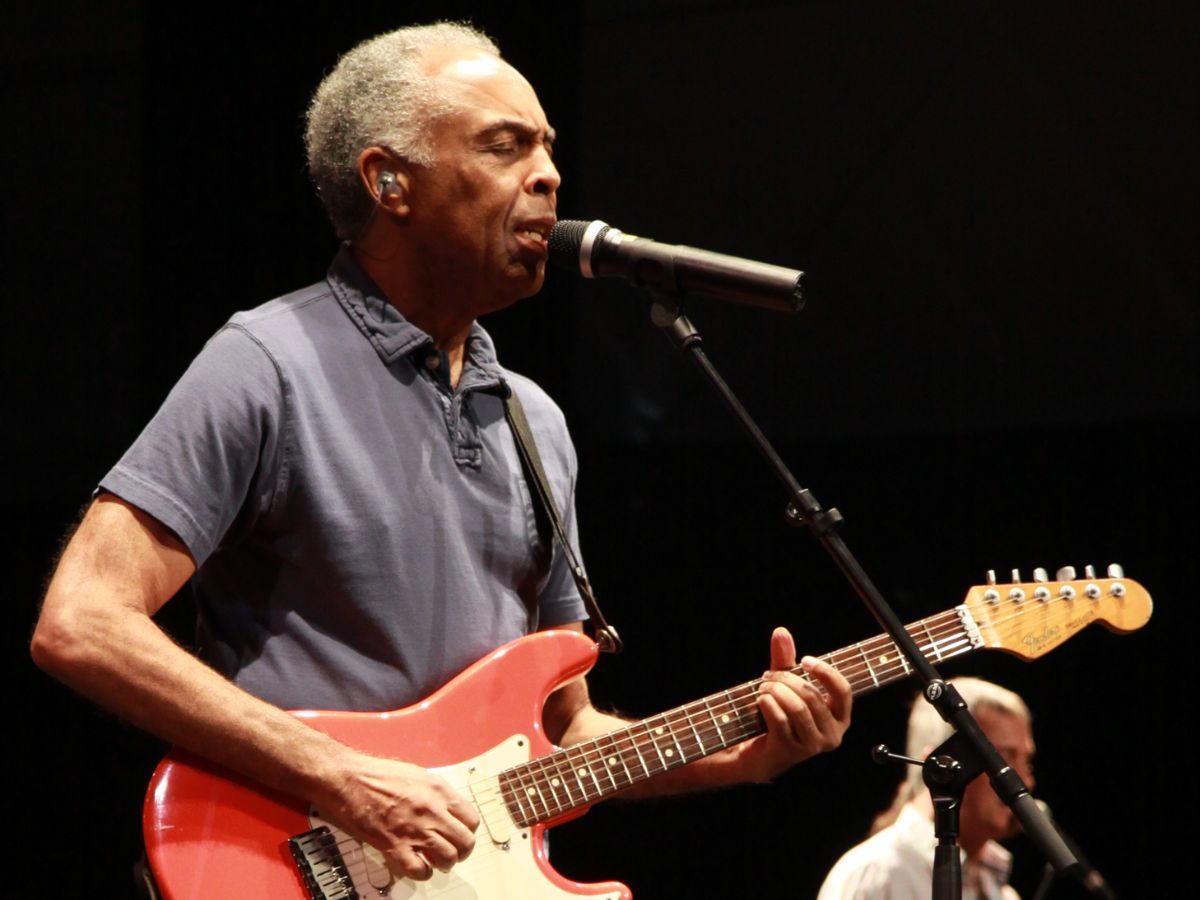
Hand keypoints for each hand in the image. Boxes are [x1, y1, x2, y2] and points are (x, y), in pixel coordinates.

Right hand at [317, 753, 480, 880]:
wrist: (349, 779)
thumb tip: (447, 808)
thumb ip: (436, 792)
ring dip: (446, 863)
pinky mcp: (394, 846)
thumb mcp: (417, 774)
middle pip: (465, 841)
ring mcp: (414, 830)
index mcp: (438, 790)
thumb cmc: (376, 774)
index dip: (468, 829)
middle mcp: (431, 810)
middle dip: (462, 850)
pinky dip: (423, 873)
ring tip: (439, 861)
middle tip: (455, 851)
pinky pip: (419, 870)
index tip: (462, 833)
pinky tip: (420, 867)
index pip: (471, 818)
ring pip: (448, 858)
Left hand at [735, 627, 851, 782]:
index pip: (842, 690)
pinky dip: (768, 704)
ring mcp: (812, 746)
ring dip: (776, 691)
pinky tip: (760, 699)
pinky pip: (781, 720)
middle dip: (787, 679)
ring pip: (797, 708)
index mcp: (840, 717)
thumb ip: (786, 660)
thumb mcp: (785, 685)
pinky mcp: (792, 752)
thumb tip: (781, 631)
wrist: (761, 753)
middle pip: (812, 696)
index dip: (824, 672)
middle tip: (769, 676)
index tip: (804, 660)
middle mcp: (832, 734)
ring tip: (763, 687)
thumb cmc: (780, 716)